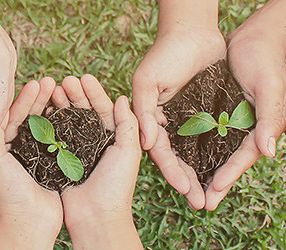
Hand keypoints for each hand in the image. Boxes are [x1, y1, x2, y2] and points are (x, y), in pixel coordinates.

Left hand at [0, 77, 61, 248]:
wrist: (29, 222)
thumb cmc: (9, 194)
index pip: (10, 115)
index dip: (23, 98)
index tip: (37, 83)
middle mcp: (14, 148)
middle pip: (27, 116)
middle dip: (38, 98)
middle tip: (50, 81)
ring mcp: (33, 154)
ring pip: (42, 124)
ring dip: (50, 107)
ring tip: (61, 90)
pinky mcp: (49, 162)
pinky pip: (56, 138)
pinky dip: (61, 123)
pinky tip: (69, 110)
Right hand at [54, 75, 142, 248]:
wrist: (96, 217)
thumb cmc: (116, 186)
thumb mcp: (129, 152)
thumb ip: (128, 124)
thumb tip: (121, 97)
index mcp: (112, 138)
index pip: (102, 108)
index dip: (94, 92)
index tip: (84, 77)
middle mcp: (93, 142)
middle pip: (83, 111)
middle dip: (75, 94)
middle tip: (65, 80)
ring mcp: (75, 150)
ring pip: (67, 120)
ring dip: (61, 104)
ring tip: (52, 89)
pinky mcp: (59, 159)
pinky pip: (53, 136)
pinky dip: (49, 121)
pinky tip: (42, 108)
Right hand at [132, 0, 225, 208]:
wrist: (192, 33)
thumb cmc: (165, 54)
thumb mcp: (147, 81)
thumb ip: (143, 111)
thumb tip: (146, 143)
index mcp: (151, 119)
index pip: (160, 151)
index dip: (171, 171)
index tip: (185, 189)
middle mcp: (169, 124)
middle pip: (178, 158)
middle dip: (187, 181)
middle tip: (200, 203)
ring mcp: (188, 120)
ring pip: (195, 152)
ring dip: (203, 174)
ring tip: (214, 195)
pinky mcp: (206, 113)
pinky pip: (211, 137)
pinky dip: (216, 154)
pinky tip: (224, 170)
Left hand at [205, 0, 285, 209]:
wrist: (253, 38)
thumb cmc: (266, 61)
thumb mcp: (270, 89)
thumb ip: (270, 118)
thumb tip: (268, 152)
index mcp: (257, 129)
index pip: (241, 159)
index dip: (228, 176)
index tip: (213, 193)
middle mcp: (240, 129)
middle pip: (223, 161)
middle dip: (211, 182)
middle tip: (197, 203)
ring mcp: (224, 120)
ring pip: (208, 150)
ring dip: (197, 168)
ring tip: (184, 187)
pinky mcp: (210, 109)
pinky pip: (198, 131)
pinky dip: (188, 144)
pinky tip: (176, 155)